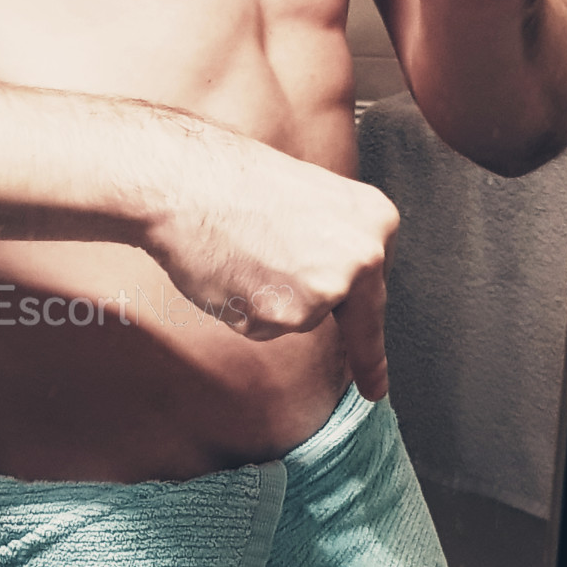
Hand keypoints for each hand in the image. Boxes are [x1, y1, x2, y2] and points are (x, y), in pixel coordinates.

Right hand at [145, 136, 398, 400]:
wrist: (186, 184)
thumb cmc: (233, 184)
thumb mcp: (309, 202)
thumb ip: (332, 243)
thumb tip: (337, 286)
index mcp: (375, 220)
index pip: (379, 288)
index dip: (371, 328)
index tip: (381, 381)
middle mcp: (363, 256)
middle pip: (351, 315)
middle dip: (351, 346)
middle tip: (369, 383)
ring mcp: (327, 288)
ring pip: (300, 320)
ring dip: (270, 303)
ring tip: (244, 257)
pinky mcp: (287, 315)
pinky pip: (266, 328)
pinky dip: (245, 310)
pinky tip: (231, 272)